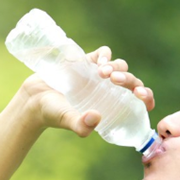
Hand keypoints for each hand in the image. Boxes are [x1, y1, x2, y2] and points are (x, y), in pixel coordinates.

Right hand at [18, 46, 154, 136]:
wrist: (33, 98)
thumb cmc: (53, 114)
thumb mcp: (67, 121)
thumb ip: (80, 125)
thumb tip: (95, 118)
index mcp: (113, 107)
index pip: (138, 101)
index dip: (146, 97)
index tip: (141, 96)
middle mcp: (110, 91)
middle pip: (132, 81)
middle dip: (130, 80)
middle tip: (115, 82)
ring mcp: (100, 75)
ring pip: (121, 66)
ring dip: (118, 68)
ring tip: (102, 74)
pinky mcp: (88, 61)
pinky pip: (105, 53)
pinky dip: (106, 55)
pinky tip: (99, 62)